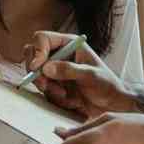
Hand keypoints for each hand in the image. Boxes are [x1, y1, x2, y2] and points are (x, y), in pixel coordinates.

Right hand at [24, 31, 138, 118]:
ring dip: (48, 87)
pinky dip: (53, 97)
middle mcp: (59, 54)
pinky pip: (43, 89)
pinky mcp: (54, 84)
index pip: (42, 39)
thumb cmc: (106, 85)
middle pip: (32, 55)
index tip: (37, 67)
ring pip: (36, 75)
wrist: (111, 104)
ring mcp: (55, 70)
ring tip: (66, 95)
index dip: (37, 51)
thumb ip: (69, 70)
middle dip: (36, 72)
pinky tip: (70, 99)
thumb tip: (46, 67)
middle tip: (45, 85)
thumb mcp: (90, 75)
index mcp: (69, 44)